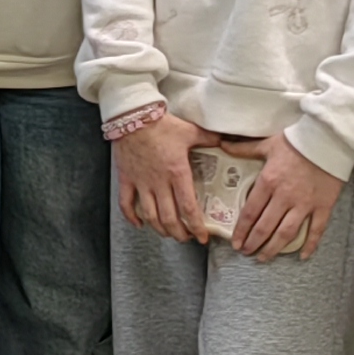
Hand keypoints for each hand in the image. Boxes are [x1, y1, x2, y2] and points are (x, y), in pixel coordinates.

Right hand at [112, 110, 211, 239]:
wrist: (132, 115)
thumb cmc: (162, 124)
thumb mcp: (190, 131)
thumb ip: (209, 139)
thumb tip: (227, 142)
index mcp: (177, 173)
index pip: (188, 208)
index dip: (196, 226)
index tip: (202, 237)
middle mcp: (159, 183)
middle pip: (169, 219)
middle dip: (179, 234)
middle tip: (187, 238)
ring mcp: (141, 183)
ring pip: (150, 215)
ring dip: (160, 229)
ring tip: (168, 234)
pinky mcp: (126, 179)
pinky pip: (126, 204)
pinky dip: (132, 217)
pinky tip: (140, 224)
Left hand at [232, 137, 345, 261]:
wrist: (328, 139)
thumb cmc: (296, 140)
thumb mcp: (267, 144)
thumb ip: (244, 149)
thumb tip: (221, 145)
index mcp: (268, 182)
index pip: (250, 213)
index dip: (241, 231)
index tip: (235, 243)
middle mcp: (284, 197)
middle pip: (265, 227)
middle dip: (254, 243)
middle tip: (247, 253)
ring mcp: (304, 204)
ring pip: (286, 233)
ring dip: (274, 248)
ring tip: (264, 258)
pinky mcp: (323, 206)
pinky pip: (316, 230)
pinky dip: (309, 245)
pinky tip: (302, 256)